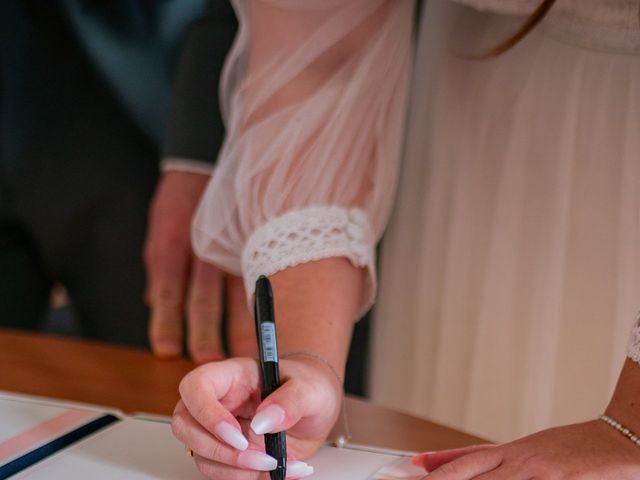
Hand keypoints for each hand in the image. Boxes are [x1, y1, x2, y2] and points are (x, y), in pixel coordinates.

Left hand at [144, 171, 254, 362]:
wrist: (205, 163)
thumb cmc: (183, 200)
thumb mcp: (161, 229)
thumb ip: (159, 265)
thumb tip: (152, 301)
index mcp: (174, 246)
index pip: (169, 290)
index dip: (165, 322)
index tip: (166, 350)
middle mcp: (202, 251)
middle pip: (202, 299)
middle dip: (205, 333)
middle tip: (211, 362)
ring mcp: (227, 247)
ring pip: (232, 293)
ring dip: (235, 327)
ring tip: (240, 355)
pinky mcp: (247, 242)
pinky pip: (258, 275)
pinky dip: (261, 301)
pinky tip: (268, 321)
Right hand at [171, 355, 341, 478]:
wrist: (317, 409)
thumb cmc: (309, 387)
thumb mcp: (310, 389)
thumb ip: (290, 401)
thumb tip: (265, 420)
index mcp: (233, 375)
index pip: (196, 386)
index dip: (207, 413)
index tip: (239, 436)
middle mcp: (220, 401)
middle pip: (185, 425)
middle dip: (218, 450)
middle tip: (257, 458)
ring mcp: (220, 429)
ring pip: (201, 455)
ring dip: (236, 470)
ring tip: (276, 463)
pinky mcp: (229, 452)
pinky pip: (221, 472)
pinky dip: (248, 479)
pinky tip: (279, 469)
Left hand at [414, 421, 639, 478]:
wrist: (619, 440)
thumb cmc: (568, 449)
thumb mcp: (523, 450)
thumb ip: (481, 457)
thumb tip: (432, 461)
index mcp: (510, 452)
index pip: (463, 464)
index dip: (436, 473)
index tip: (410, 475)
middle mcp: (520, 463)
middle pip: (470, 476)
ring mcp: (538, 476)